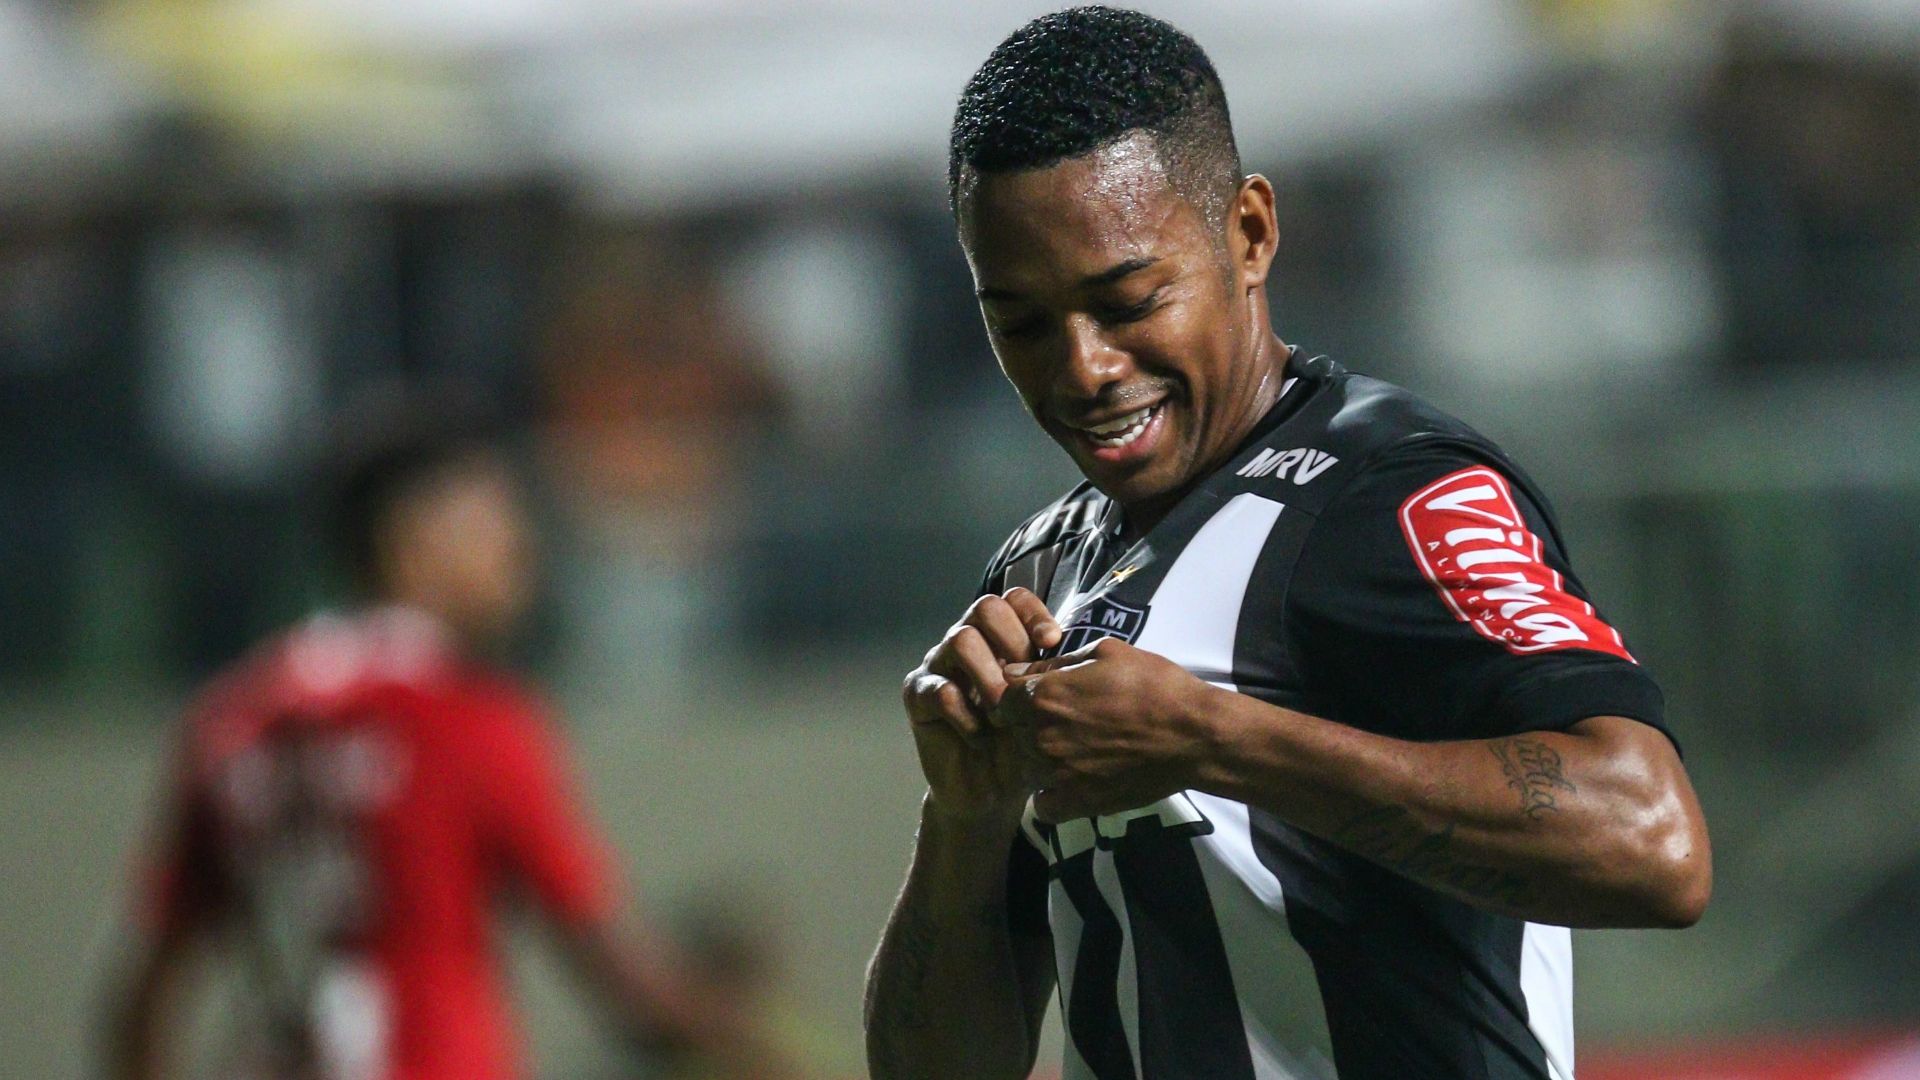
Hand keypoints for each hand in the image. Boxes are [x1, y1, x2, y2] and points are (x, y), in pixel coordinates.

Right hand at [901, 589, 1061, 825]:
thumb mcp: (1044, 710)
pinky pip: (941, 689)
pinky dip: (968, 716)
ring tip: (1004, 714)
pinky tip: (982, 738)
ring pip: (961, 639)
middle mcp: (966, 643)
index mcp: (997, 639)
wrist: (987, 792)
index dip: (1033, 614)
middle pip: (985, 607)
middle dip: (1012, 640)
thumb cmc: (1021, 747)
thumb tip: (1080, 653)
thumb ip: (1052, 678)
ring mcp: (938, 666)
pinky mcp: (918, 696)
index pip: (1012, 599)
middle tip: (1026, 681)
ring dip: (990, 676)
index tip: (1053, 642)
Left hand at [997, 636, 1221, 821]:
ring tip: (1076, 752)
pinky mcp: (1077, 803)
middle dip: (1029, 728)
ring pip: (1026, 769)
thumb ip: (1056, 663)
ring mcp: (1056, 773)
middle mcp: (1041, 736)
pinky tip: (1074, 782)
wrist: (1192, 735)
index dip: (1019, 698)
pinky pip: (1043, 806)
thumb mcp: (1106, 654)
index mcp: (1043, 696)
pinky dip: (1052, 797)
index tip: (1041, 698)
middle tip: (1066, 724)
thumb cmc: (1154, 685)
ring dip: (1041, 762)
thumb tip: (1020, 671)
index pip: (1001, 699)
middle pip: (1012, 735)